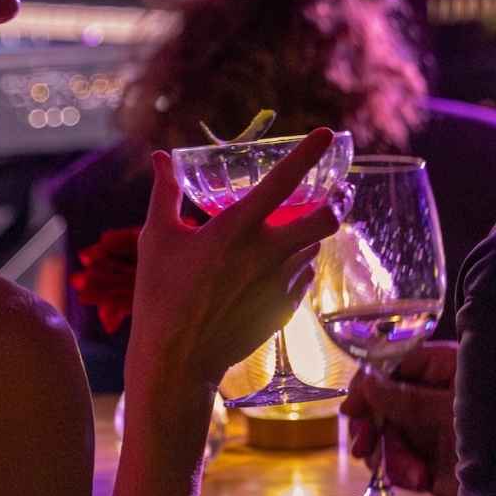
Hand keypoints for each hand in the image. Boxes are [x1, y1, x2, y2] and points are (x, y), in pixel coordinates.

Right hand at [126, 132, 339, 392]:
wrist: (177, 361)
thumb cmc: (160, 296)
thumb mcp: (157, 239)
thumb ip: (165, 193)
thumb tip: (160, 157)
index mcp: (236, 229)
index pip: (282, 181)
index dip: (308, 153)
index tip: (328, 134)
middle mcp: (266, 254)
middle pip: (326, 219)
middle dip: (339, 200)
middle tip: (339, 190)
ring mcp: (280, 284)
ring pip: (316, 247)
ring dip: (312, 234)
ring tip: (296, 229)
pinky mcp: (285, 310)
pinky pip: (304, 276)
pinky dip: (298, 265)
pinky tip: (279, 266)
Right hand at [342, 341, 458, 495]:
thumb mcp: (454, 414)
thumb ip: (409, 399)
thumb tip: (368, 380)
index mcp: (450, 370)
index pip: (399, 363)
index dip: (371, 382)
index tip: (351, 406)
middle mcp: (437, 395)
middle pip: (384, 398)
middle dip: (374, 424)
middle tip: (362, 445)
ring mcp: (431, 427)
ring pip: (386, 432)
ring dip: (391, 455)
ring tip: (411, 474)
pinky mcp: (428, 458)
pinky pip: (395, 459)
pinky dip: (401, 471)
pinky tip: (419, 481)